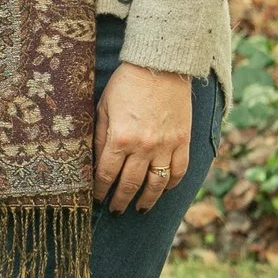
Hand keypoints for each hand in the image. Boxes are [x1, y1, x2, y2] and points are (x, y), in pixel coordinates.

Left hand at [93, 60, 192, 217]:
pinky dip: (172, 183)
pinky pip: (179, 170)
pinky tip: (164, 189)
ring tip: (140, 209)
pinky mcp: (182, 141)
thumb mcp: (104, 107)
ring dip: (147, 200)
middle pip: (130, 184)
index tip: (97, 198)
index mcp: (120, 138)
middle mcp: (143, 147)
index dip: (100, 190)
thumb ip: (100, 137)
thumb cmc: (126, 84)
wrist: (160, 66)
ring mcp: (166, 146)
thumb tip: (95, 162)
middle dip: (120, 201)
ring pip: (156, 184)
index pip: (107, 174)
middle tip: (116, 211)